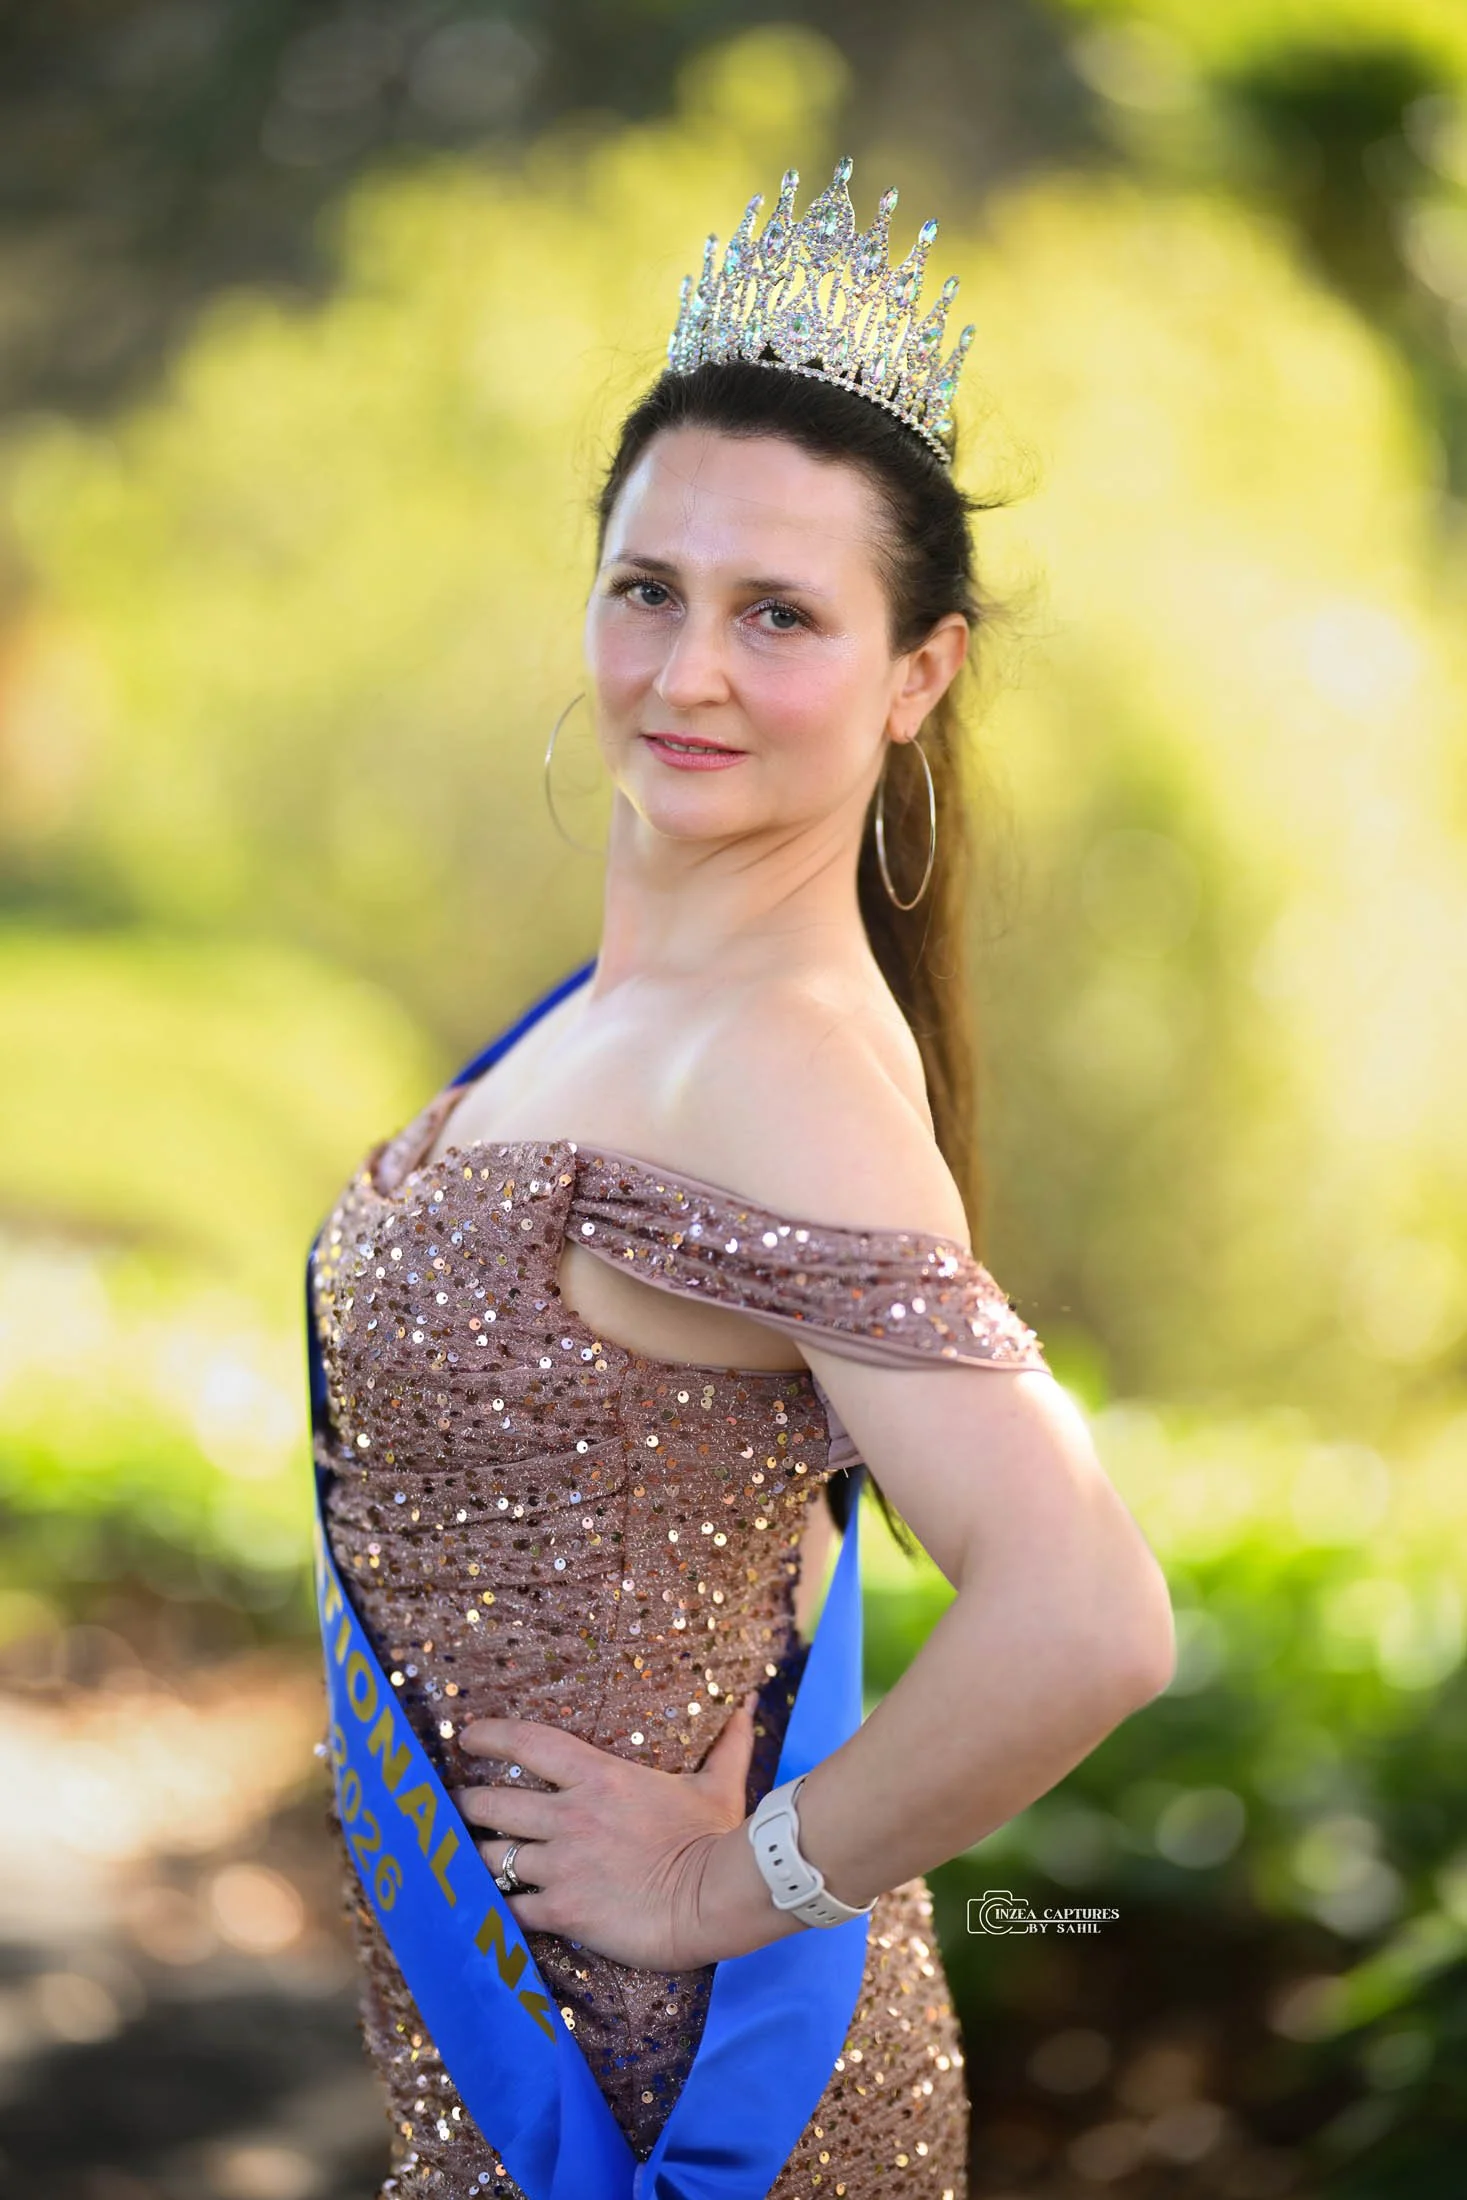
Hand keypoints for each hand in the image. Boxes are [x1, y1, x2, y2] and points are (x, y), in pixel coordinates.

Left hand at [452, 1692, 764, 1971]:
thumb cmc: (717, 1838)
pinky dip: (495, 1908)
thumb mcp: (718, 1785)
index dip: (490, 1736)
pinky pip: (509, 1908)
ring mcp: (561, 1864)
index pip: (528, 1743)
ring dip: (474, 1856)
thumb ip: (727, 1744)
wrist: (715, 1898)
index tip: (467, 1737)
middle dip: (468, 1804)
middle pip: (491, 1802)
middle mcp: (570, 1816)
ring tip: (462, 1857)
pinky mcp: (562, 1910)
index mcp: (599, 1776)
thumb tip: (750, 1703)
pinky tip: (485, 1910)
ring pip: (489, 1856)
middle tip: (458, 1806)